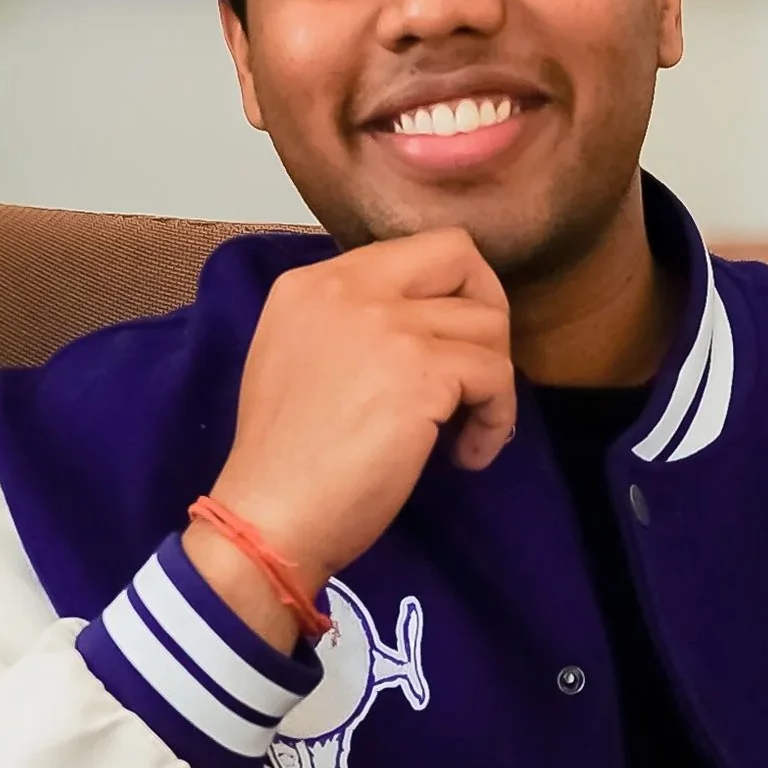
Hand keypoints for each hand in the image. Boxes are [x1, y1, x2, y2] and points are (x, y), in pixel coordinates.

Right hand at [190, 230, 517, 643]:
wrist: (269, 516)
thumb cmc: (284, 461)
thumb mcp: (296, 360)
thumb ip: (348, 326)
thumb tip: (422, 327)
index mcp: (312, 283)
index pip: (412, 251)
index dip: (446, 296)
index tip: (442, 350)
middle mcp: (348, 288)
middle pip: (458, 254)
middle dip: (488, 309)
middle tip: (476, 371)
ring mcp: (386, 325)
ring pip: (487, 324)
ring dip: (491, 381)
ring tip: (461, 432)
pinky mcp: (421, 372)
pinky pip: (497, 375)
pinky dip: (496, 419)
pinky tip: (465, 455)